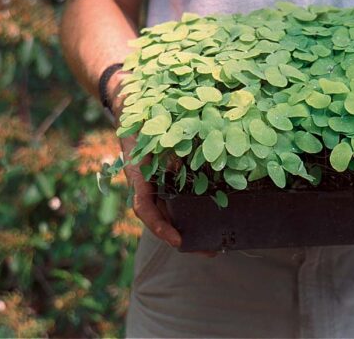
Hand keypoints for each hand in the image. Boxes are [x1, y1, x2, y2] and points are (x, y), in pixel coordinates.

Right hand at [109, 72, 216, 256]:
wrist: (133, 102)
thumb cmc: (139, 117)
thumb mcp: (148, 131)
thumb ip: (161, 149)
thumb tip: (178, 166)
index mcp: (138, 176)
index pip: (145, 210)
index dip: (160, 227)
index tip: (178, 241)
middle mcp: (149, 183)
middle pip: (165, 218)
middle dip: (186, 237)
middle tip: (211, 250)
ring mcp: (161, 180)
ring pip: (176, 209)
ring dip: (196, 224)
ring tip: (220, 239)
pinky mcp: (174, 172)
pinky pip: (186, 191)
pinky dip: (200, 203)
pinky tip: (220, 209)